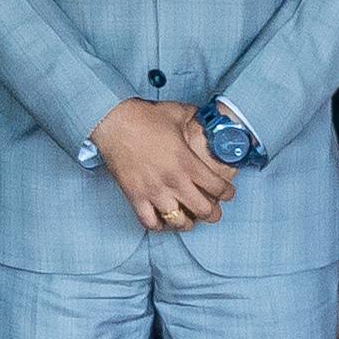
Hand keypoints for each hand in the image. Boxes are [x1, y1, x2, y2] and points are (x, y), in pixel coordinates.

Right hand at [92, 97, 235, 232]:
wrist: (111, 122)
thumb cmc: (143, 117)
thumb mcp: (177, 113)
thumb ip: (195, 117)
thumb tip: (205, 116)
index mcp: (188, 162)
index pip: (218, 188)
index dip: (227, 193)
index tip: (227, 193)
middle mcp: (174, 181)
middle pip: (203, 210)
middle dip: (213, 214)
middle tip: (213, 212)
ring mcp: (153, 191)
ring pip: (178, 222)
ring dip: (187, 223)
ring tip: (188, 220)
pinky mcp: (135, 195)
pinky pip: (149, 222)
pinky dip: (158, 225)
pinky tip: (162, 220)